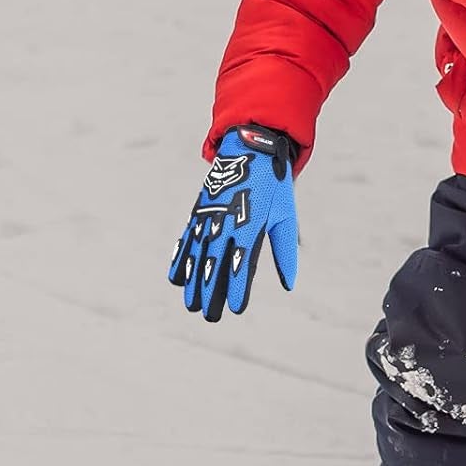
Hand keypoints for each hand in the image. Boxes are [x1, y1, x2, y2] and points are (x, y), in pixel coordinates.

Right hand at [169, 125, 298, 319]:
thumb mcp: (285, 215)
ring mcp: (209, 215)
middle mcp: (226, 221)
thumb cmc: (274, 186)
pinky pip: (187, 239)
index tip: (237, 308)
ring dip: (194, 281)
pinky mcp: (200, 210)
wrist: (252, 149)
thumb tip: (290, 284)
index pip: (242, 262)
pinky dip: (181, 258)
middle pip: (216, 263)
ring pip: (199, 254)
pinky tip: (176, 278)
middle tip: (210, 316)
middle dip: (212, 292)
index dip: (239, 287)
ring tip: (190, 305)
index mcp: (250, 223)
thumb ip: (285, 250)